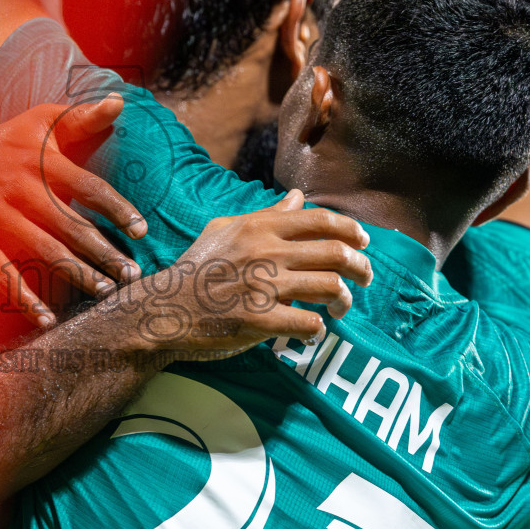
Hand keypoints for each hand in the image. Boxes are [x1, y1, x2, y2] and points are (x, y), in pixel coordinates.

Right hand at [0, 96, 147, 326]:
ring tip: (104, 291)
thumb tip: (120, 102)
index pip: (87, 186)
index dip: (116, 209)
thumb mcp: (40, 120)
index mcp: (40, 160)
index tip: (141, 231)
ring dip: (74, 273)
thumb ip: (81, 117)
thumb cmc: (4, 141)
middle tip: (132, 274)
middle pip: (68, 224)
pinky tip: (46, 318)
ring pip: (41, 249)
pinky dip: (23, 297)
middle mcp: (20, 188)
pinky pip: (0, 272)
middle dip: (102, 251)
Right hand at [105, 189, 372, 355]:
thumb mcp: (226, 230)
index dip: (351, 230)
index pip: (320, 219)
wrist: (164, 308)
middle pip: (336, 253)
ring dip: (344, 300)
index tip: (363, 242)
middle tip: (364, 278)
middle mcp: (265, 252)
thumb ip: (266, 215)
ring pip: (329, 287)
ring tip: (340, 308)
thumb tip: (297, 197)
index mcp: (259, 228)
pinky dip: (318, 330)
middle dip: (361, 268)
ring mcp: (262, 287)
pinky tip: (312, 331)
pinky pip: (307, 324)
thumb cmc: (196, 269)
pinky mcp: (258, 320)